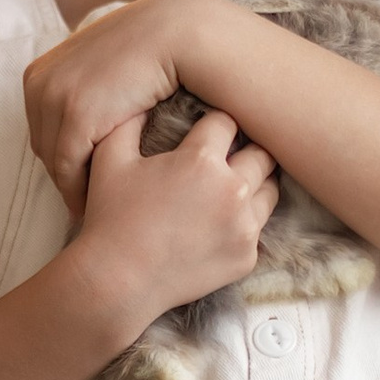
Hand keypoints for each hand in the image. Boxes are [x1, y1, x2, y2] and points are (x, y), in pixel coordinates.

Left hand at [26, 0, 231, 214]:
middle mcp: (38, 82)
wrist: (181, 32)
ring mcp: (53, 96)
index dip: (64, 160)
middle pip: (46, 149)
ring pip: (56, 164)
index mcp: (41, 72)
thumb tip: (93, 128)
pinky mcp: (76, 113)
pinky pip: (69, 170)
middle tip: (94, 204)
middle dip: (69, 176)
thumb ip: (92, 93)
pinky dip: (83, 192)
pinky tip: (106, 205)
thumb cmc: (154, 53)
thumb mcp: (107, 70)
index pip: (42, 132)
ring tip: (103, 208)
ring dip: (77, 187)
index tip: (86, 185)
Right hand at [70, 108, 277, 338]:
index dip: (216, 122)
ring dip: (254, 182)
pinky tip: (223, 221)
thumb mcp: (110, 160)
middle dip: (246, 148)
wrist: (118, 282)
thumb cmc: (111, 218)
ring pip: (269, 188)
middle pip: (261, 152)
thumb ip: (128, 121)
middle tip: (230, 153)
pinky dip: (246, 221)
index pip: (227, 122)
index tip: (209, 127)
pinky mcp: (246, 256)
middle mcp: (231, 189)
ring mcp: (244, 226)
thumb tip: (141, 97)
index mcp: (202, 160)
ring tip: (232, 184)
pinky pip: (259, 228)